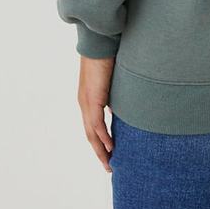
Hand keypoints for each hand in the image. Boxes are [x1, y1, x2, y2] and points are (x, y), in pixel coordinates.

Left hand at [77, 54, 115, 171]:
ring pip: (92, 134)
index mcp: (88, 99)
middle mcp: (85, 103)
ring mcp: (87, 103)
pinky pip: (97, 125)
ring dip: (101, 150)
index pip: (92, 126)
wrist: (99, 43)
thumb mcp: (113, 80)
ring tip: (109, 163)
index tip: (109, 153)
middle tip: (109, 166)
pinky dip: (104, 138)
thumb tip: (125, 101)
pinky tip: (111, 148)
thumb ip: (115, 92)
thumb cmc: (107, 56)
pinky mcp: (93, 100)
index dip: (100, 141)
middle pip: (91, 134)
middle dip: (100, 152)